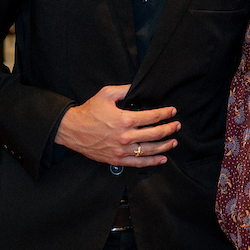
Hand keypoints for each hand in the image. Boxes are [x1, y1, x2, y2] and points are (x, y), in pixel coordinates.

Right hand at [55, 84, 177, 167]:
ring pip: (150, 150)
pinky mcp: (117, 159)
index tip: (172, 111)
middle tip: (177, 125)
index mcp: (125, 119)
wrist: (72, 129)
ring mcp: (122, 150)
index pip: (152, 117)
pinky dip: (153, 161)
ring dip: (165, 145)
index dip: (165, 114)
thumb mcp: (106, 94)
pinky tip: (163, 158)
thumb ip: (125, 90)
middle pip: (155, 134)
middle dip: (170, 129)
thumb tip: (138, 87)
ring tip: (174, 141)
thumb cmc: (89, 111)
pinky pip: (139, 162)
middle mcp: (126, 136)